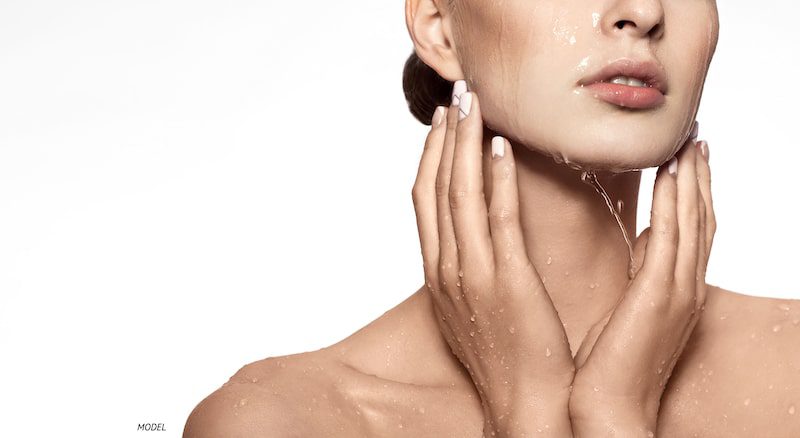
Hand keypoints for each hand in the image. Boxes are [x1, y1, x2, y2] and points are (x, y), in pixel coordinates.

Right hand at [411, 82, 574, 436]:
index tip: (443, 125)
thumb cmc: (507, 357)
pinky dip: (496, 181)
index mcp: (438, 274)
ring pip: (459, 196)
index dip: (431, 158)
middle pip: (436, 189)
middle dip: (444, 138)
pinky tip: (501, 149)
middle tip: (457, 96)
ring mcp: (472, 276)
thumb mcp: (476, 308)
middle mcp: (446, 269)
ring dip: (464, 145)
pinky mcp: (506, 282)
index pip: (426, 203)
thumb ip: (471, 268)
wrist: (524, 406)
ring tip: (474, 106)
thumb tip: (479, 235)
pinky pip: (498, 220)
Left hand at [568, 138, 714, 435]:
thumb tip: (634, 243)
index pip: (688, 231)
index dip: (691, 193)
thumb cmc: (608, 368)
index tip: (685, 157)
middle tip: (695, 136)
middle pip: (699, 219)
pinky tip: (674, 171)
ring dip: (693, 178)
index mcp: (672, 291)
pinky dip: (677, 200)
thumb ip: (637, 276)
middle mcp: (682, 287)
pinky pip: (672, 236)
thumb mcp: (625, 312)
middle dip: (699, 176)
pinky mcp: (660, 296)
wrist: (607, 413)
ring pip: (693, 220)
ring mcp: (677, 291)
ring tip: (690, 140)